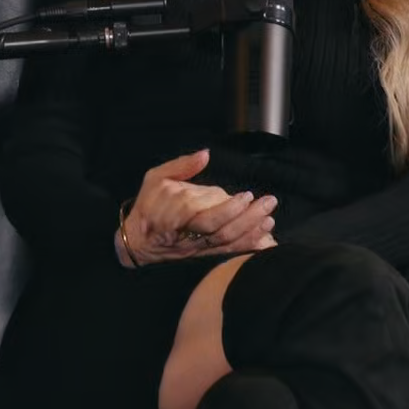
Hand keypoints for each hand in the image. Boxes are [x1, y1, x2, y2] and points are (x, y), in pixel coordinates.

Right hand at [118, 149, 278, 267]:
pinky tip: (266, 239)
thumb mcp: (156, 178)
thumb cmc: (148, 205)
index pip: (205, 216)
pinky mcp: (206, 253)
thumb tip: (205, 154)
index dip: (228, 209)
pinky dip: (249, 246)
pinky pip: (229, 252)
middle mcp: (189, 234)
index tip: (246, 196)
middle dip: (248, 218)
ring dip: (252, 231)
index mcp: (175, 214)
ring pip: (227, 243)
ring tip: (270, 217)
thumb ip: (181, 165)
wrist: (139, 241)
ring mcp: (199, 246)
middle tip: (269, 202)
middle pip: (222, 231)